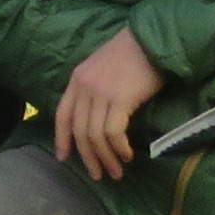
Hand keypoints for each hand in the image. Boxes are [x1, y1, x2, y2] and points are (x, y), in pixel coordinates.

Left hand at [54, 27, 164, 180]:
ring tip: (116, 171)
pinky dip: (119, 148)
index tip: (64, 158)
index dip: (61, 139)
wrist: (152, 39)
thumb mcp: (103, 69)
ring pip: (95, 135)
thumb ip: (94, 89)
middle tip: (98, 174)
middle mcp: (84, 87)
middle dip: (88, 157)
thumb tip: (96, 119)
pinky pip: (113, 132)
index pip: (62, 115)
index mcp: (76, 80)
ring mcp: (100, 93)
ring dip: (106, 158)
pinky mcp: (120, 99)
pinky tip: (127, 155)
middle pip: (79, 131)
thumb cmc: (132, 54)